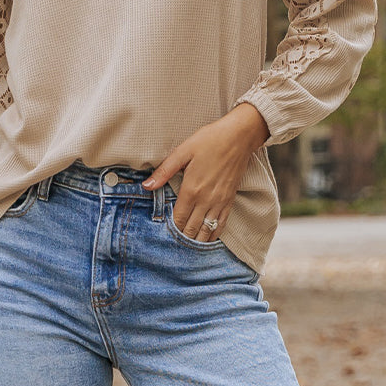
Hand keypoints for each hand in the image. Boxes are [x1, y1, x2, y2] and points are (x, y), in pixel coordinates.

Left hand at [142, 103, 268, 240]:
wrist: (239, 137)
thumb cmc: (210, 140)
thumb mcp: (182, 151)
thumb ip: (164, 172)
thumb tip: (146, 186)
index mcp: (191, 189)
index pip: (178, 219)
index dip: (170, 230)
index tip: (162, 236)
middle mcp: (206, 200)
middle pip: (191, 229)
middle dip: (181, 239)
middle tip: (171, 247)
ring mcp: (219, 202)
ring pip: (206, 231)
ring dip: (196, 241)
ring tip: (186, 249)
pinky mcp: (229, 201)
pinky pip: (220, 225)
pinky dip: (212, 235)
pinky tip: (205, 240)